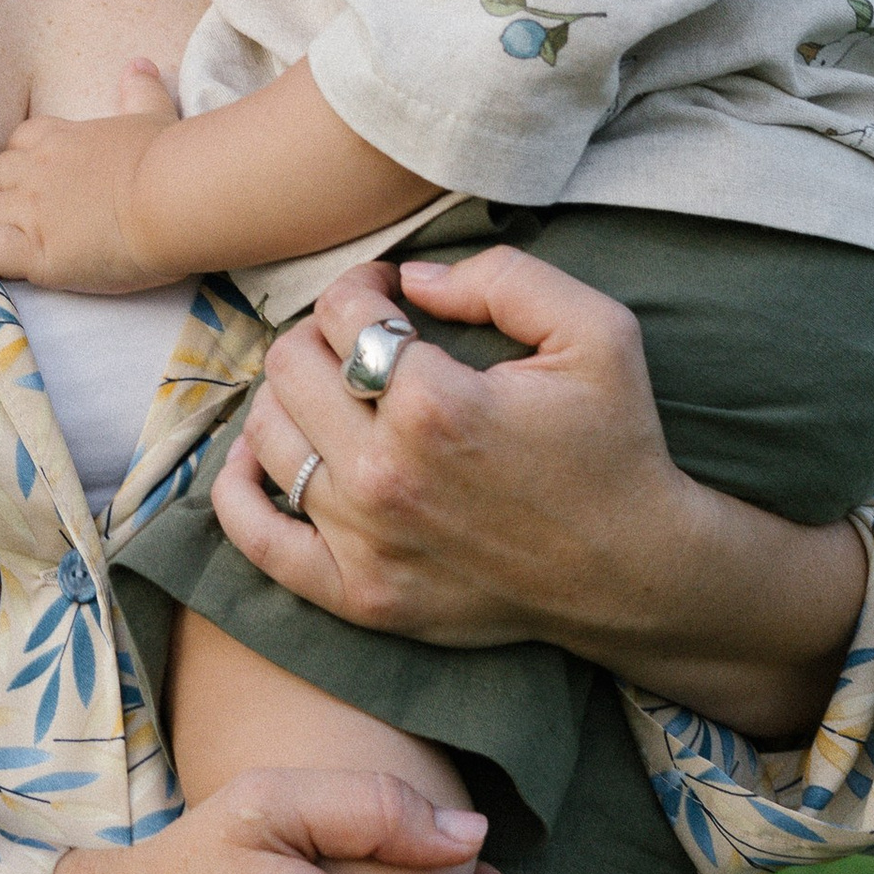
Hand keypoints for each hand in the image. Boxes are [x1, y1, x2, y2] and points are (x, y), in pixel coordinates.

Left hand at [0, 62, 182, 292]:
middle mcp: (38, 170)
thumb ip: (140, 91)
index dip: (27, 162)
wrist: (174, 200)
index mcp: (59, 138)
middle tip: (35, 217)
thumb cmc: (168, 159)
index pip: (18, 142)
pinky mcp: (37, 253)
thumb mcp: (154, 115)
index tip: (47, 180)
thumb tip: (139, 64)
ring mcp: (33, 212)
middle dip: (7, 193)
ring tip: (27, 245)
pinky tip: (18, 262)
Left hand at [213, 244, 863, 736]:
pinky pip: (256, 536)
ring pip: (266, 437)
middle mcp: (385, 474)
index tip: (388, 295)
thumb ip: (503, 278)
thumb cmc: (616, 446)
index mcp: (434, 404)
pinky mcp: (357, 595)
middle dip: (321, 336)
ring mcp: (364, 541)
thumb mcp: (597, 331)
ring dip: (287, 400)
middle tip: (361, 342)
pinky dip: (239, 490)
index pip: (343, 313)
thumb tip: (409, 279)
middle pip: (289, 367)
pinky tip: (256, 458)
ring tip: (330, 394)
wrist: (634, 572)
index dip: (363, 286)